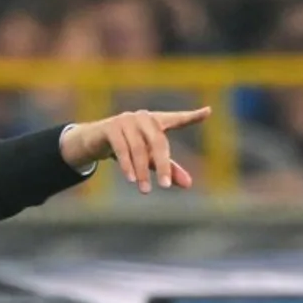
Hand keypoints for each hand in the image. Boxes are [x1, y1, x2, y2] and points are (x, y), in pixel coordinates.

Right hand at [59, 108, 210, 192]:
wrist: (94, 141)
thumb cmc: (127, 147)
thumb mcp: (149, 159)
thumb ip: (169, 169)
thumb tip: (189, 184)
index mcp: (156, 122)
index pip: (177, 119)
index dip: (191, 116)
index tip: (208, 112)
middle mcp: (143, 118)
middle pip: (158, 142)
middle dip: (163, 165)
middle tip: (166, 186)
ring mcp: (126, 120)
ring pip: (139, 148)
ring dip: (142, 171)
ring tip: (145, 190)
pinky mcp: (110, 127)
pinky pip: (121, 148)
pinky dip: (127, 165)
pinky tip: (131, 179)